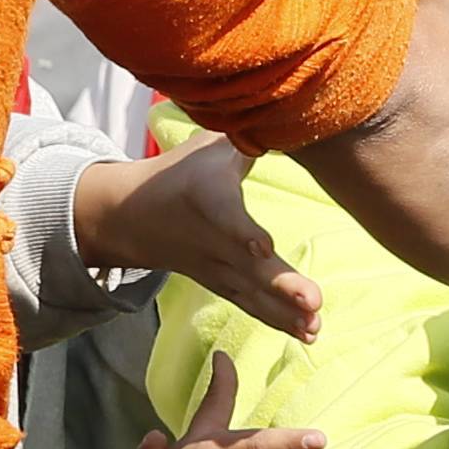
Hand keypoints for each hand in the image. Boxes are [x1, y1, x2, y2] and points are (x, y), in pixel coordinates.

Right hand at [73, 138, 321, 341]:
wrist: (132, 215)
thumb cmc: (183, 172)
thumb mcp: (211, 146)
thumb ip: (251, 136)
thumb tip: (294, 114)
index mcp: (209, 199)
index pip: (225, 218)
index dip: (243, 233)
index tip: (263, 247)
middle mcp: (212, 240)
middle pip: (248, 267)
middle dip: (281, 285)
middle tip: (314, 302)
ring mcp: (216, 268)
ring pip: (252, 293)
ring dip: (285, 312)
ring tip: (316, 326)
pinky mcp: (221, 284)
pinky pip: (250, 305)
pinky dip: (277, 320)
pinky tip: (308, 333)